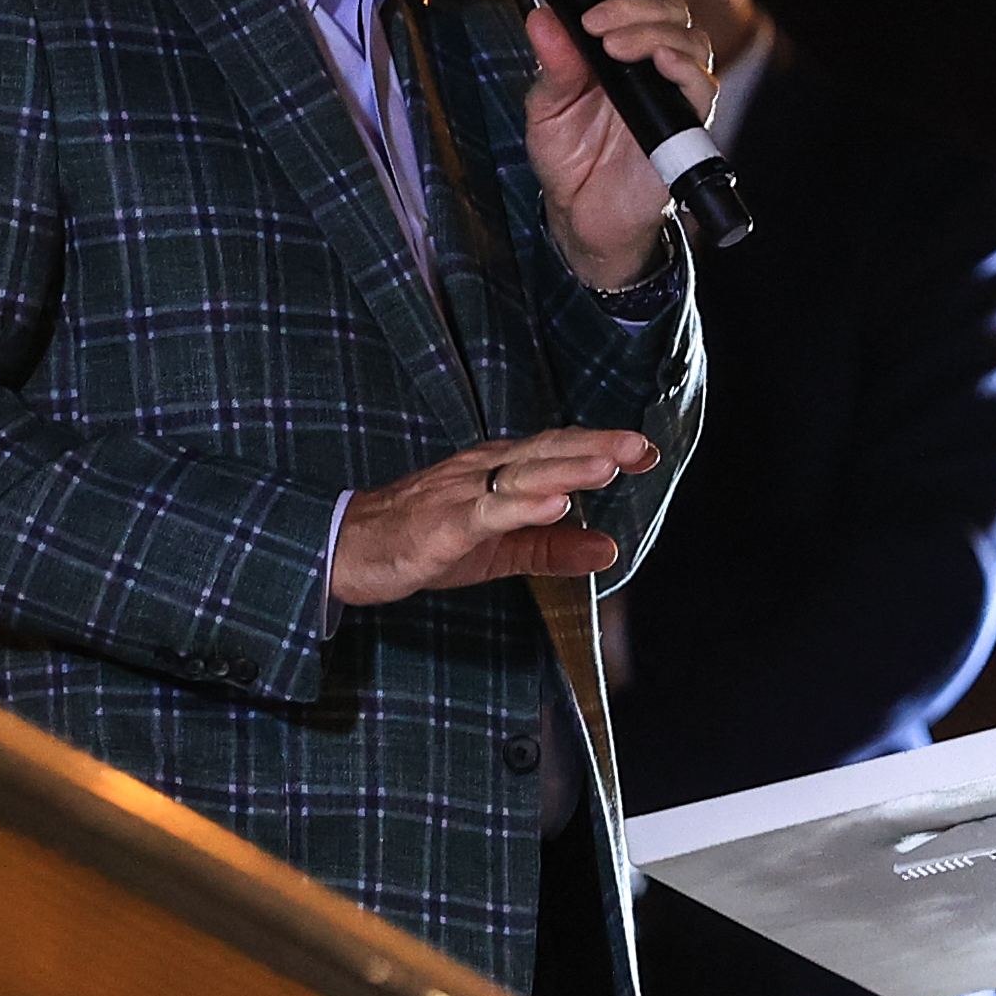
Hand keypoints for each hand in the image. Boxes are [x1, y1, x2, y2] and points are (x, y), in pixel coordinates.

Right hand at [329, 428, 658, 606]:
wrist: (348, 547)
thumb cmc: (424, 540)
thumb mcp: (500, 549)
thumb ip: (554, 548)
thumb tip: (610, 549)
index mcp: (499, 471)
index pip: (558, 450)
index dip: (601, 446)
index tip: (647, 449)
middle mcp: (484, 471)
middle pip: (546, 452)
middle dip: (596, 447)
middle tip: (641, 447)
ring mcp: (461, 495)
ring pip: (521, 476)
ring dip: (566, 470)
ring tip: (608, 466)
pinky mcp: (441, 525)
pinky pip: (486, 513)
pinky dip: (521, 507)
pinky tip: (553, 505)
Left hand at [522, 0, 715, 289]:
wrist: (582, 216)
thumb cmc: (570, 158)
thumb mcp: (546, 106)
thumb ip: (552, 63)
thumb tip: (542, 16)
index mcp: (622, 45)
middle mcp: (654, 62)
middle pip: (669, 6)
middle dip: (632, 1)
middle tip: (595, 19)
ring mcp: (673, 92)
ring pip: (689, 37)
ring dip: (651, 30)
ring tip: (612, 43)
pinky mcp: (687, 124)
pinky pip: (703, 87)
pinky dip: (685, 67)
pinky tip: (660, 60)